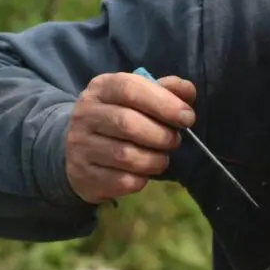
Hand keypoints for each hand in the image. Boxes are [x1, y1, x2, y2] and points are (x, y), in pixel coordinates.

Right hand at [64, 72, 196, 204]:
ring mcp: (80, 146)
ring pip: (126, 156)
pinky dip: (141, 179)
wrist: (82, 152)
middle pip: (128, 123)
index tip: (187, 117)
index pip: (130, 89)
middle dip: (161, 136)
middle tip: (174, 141)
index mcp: (101, 88)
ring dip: (154, 160)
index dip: (164, 103)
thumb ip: (166, 91)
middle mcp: (85, 114)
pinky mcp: (84, 175)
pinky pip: (122, 180)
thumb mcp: (139, 98)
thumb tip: (188, 90)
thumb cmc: (120, 119)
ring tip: (161, 159)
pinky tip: (143, 173)